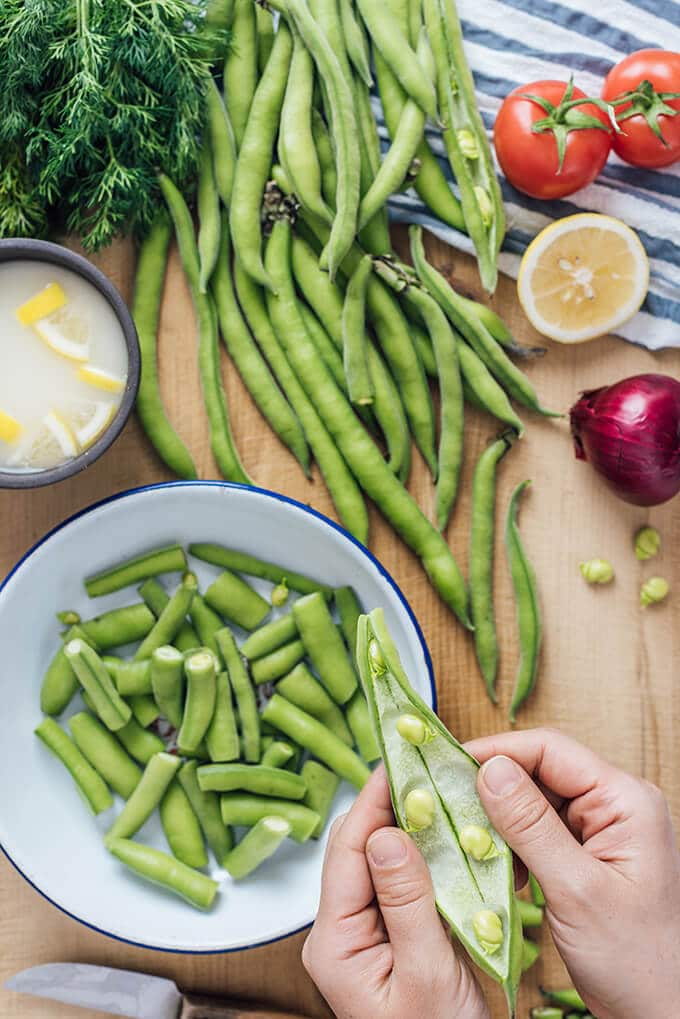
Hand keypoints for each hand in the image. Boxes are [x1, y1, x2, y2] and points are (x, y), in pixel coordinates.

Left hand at [302, 767, 488, 1018]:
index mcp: (335, 941)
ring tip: (441, 790)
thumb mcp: (426, 973)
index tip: (399, 759)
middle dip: (392, 805)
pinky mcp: (392, 938)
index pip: (348, 849)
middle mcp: (342, 932)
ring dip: (412, 826)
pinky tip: (450, 837)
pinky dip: (426, 856)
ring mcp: (366, 935)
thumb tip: (387, 832)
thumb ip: (406, 900)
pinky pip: (403, 883)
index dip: (373, 799)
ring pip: (384, 861)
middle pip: (361, 848)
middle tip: (427, 767)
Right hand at [466, 729, 679, 1018]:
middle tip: (445, 806)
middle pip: (539, 771)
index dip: (496, 752)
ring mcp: (601, 831)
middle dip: (493, 790)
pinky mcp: (586, 856)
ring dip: (499, 821)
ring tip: (468, 843)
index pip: (550, 750)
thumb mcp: (577, 890)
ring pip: (534, 802)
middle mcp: (615, 806)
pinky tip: (496, 868)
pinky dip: (511, 845)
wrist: (662, 1015)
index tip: (448, 767)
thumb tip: (489, 769)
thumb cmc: (637, 961)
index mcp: (625, 800)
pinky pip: (538, 832)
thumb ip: (531, 825)